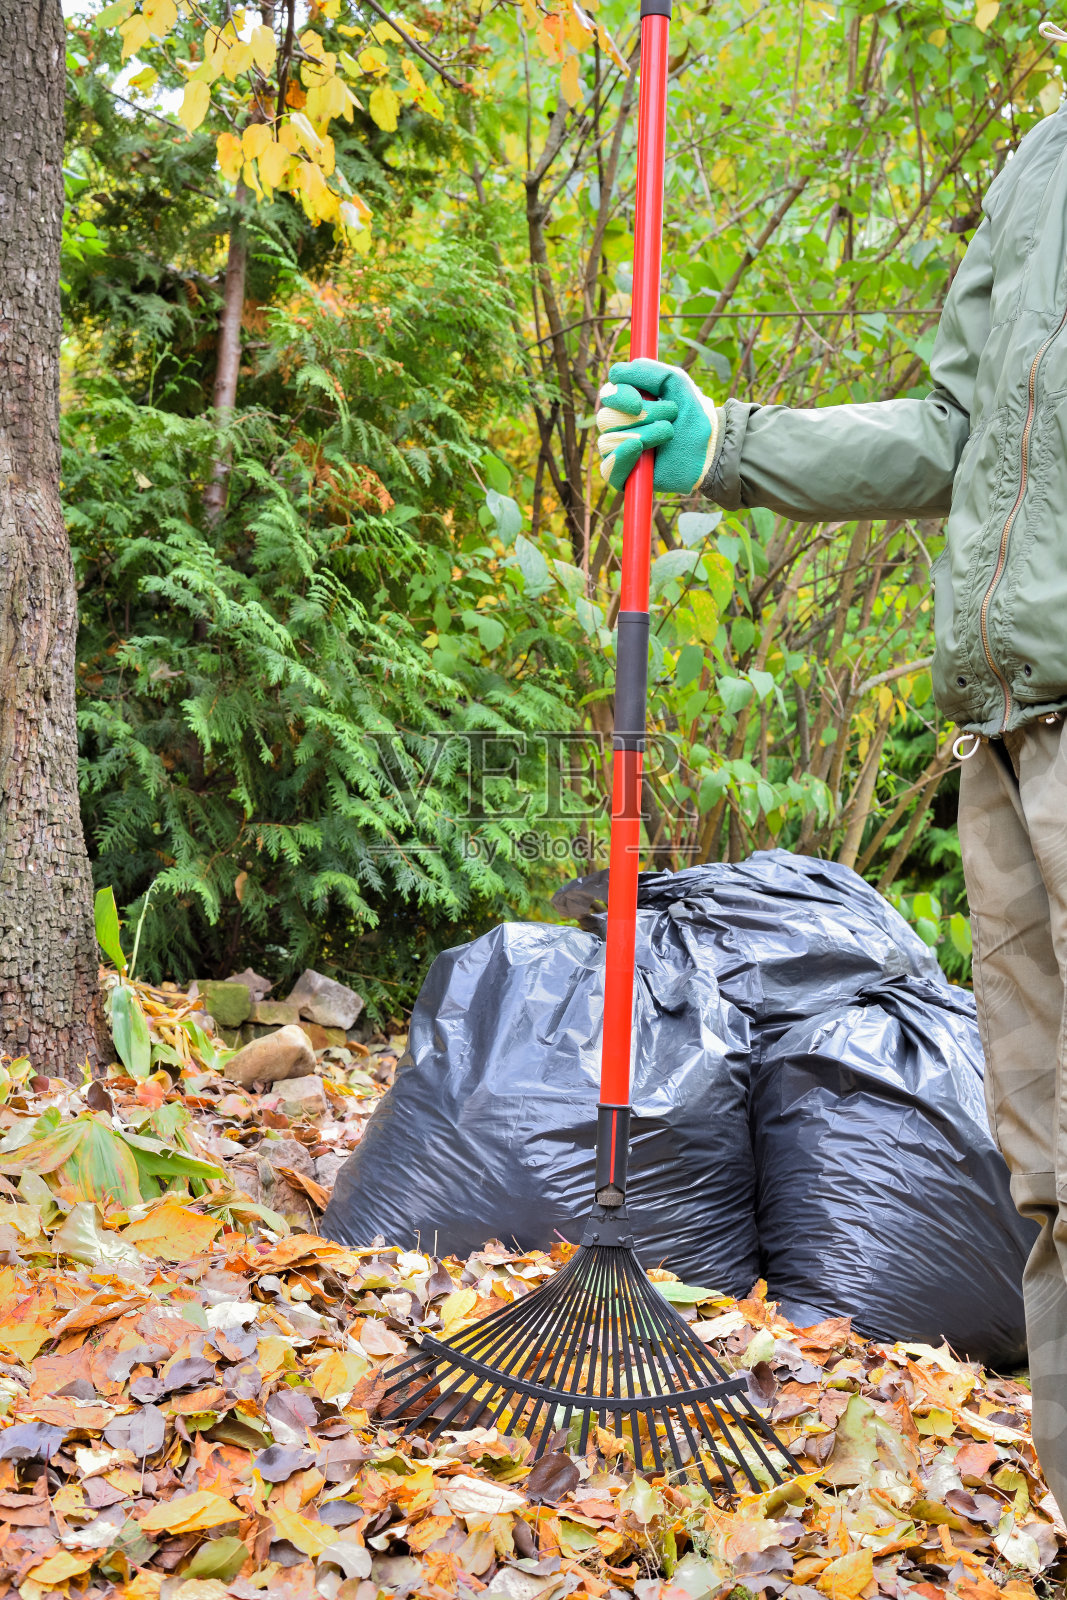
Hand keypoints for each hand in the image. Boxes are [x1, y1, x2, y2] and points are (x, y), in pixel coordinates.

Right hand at [595, 358, 719, 493]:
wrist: (709, 446)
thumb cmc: (692, 414)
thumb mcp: (675, 382)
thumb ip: (648, 371)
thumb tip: (616, 373)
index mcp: (627, 402)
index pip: (607, 394)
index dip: (619, 395)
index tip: (639, 402)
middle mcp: (618, 426)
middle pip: (607, 418)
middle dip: (642, 416)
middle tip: (670, 418)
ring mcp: (619, 451)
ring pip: (609, 441)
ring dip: (644, 434)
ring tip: (668, 434)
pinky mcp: (624, 476)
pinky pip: (607, 469)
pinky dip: (621, 458)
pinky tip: (640, 449)